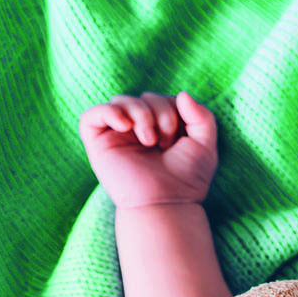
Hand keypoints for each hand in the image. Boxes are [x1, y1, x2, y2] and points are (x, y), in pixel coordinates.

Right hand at [78, 91, 217, 208]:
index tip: (181, 137)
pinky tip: (125, 126)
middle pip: (144, 97)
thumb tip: (182, 94)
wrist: (167, 203)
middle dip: (160, 112)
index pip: (164, 99)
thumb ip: (202, 116)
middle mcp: (137, 130)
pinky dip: (108, 112)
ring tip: (149, 140)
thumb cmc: (187, 178)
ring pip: (121, 101)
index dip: (175, 109)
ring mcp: (117, 136)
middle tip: (166, 142)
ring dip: (140, 113)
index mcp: (161, 128)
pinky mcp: (98, 144)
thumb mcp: (205, 143)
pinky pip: (92, 115)